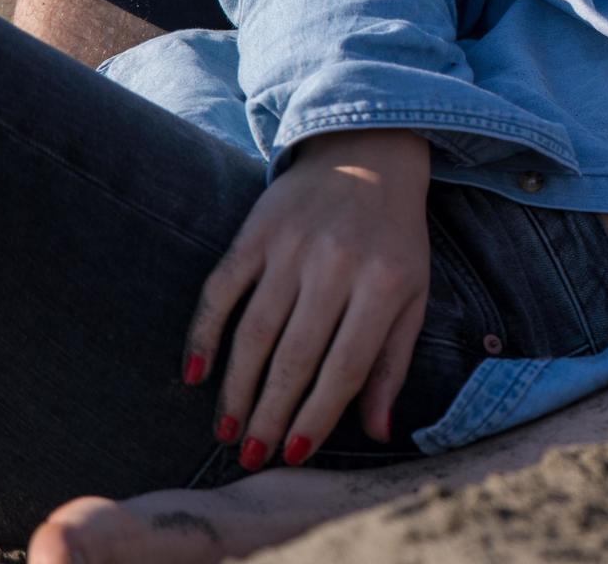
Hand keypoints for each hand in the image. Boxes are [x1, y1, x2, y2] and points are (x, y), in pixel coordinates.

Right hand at [188, 128, 431, 465]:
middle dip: (270, 415)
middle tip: (251, 456)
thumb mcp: (412, 294)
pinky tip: (195, 373)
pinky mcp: (255, 231)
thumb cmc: (394, 237)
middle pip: (295, 356)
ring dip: (236, 388)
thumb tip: (377, 431)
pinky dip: (203, 333)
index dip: (317, 415)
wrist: (369, 151)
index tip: (295, 454)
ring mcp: (292, 247)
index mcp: (384, 284)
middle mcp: (336, 266)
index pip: (345, 366)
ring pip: (255, 332)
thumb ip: (392, 362)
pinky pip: (221, 290)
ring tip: (226, 431)